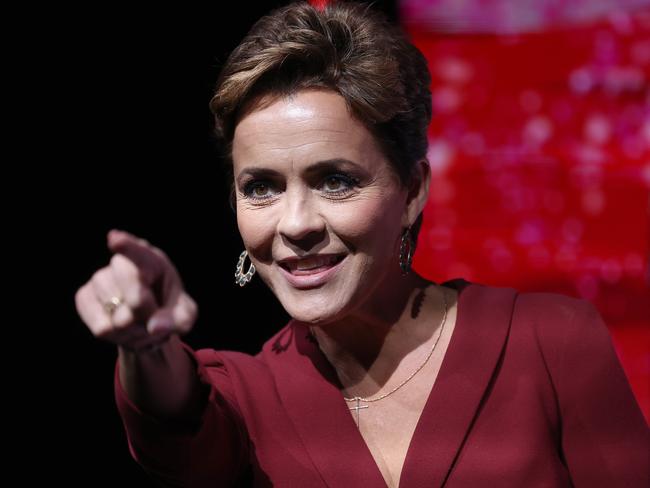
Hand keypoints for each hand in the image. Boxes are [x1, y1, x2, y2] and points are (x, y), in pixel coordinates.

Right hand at [75, 229, 197, 351]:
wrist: (146, 322)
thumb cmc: (170, 312)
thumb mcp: (184, 316)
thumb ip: (178, 320)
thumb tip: (155, 327)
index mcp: (153, 260)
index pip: (139, 252)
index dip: (126, 245)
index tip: (115, 239)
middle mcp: (122, 263)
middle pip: (136, 299)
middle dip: (150, 318)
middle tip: (156, 319)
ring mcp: (100, 278)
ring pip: (119, 320)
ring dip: (135, 331)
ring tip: (140, 324)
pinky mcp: (84, 296)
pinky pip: (102, 328)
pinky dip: (117, 337)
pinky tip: (122, 327)